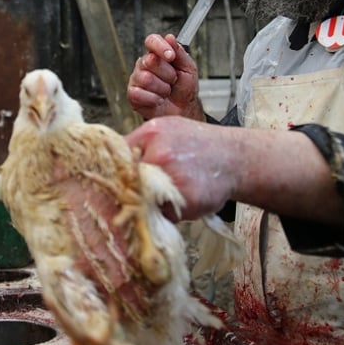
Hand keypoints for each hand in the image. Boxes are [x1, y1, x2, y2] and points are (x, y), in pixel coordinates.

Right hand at [127, 33, 204, 120]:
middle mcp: (144, 65)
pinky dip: (154, 99)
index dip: (160, 46)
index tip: (171, 56)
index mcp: (157, 54)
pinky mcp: (132, 95)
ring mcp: (136, 79)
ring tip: (166, 91)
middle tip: (173, 80)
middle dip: (168, 74)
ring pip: (146, 79)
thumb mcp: (188, 68)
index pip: (151, 41)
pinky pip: (140, 94)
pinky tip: (158, 100)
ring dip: (162, 88)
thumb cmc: (184, 88)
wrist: (183, 109)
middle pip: (150, 61)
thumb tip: (170, 38)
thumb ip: (180, 52)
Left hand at [128, 118, 343, 225]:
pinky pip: (163, 214)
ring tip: (163, 195)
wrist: (235, 157)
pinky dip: (168, 213)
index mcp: (150, 134)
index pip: (115, 156)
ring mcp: (173, 177)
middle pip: (125, 181)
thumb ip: (137, 144)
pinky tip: (180, 201)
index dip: (112, 171)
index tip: (111, 181)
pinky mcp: (186, 200)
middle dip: (129, 190)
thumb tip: (109, 163)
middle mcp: (160, 153)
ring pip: (143, 200)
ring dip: (148, 203)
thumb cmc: (198, 144)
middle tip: (137, 193)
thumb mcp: (165, 130)